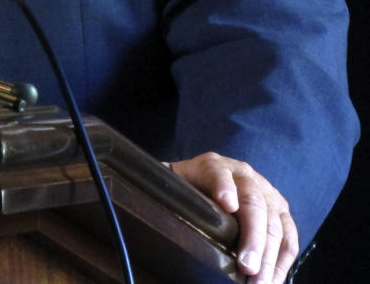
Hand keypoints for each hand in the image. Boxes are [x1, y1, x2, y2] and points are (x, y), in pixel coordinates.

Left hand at [169, 152, 297, 283]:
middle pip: (254, 204)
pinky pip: (289, 237)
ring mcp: (267, 191)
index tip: (226, 204)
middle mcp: (244, 175)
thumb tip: (148, 204)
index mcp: (213, 166)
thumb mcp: (174, 183)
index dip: (223, 187)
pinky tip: (274, 280)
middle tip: (247, 268)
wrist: (210, 176)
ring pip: (275, 224)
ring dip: (270, 257)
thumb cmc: (187, 186)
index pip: (218, 173)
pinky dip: (283, 261)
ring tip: (259, 282)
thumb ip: (167, 191)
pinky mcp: (281, 210)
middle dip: (253, 238)